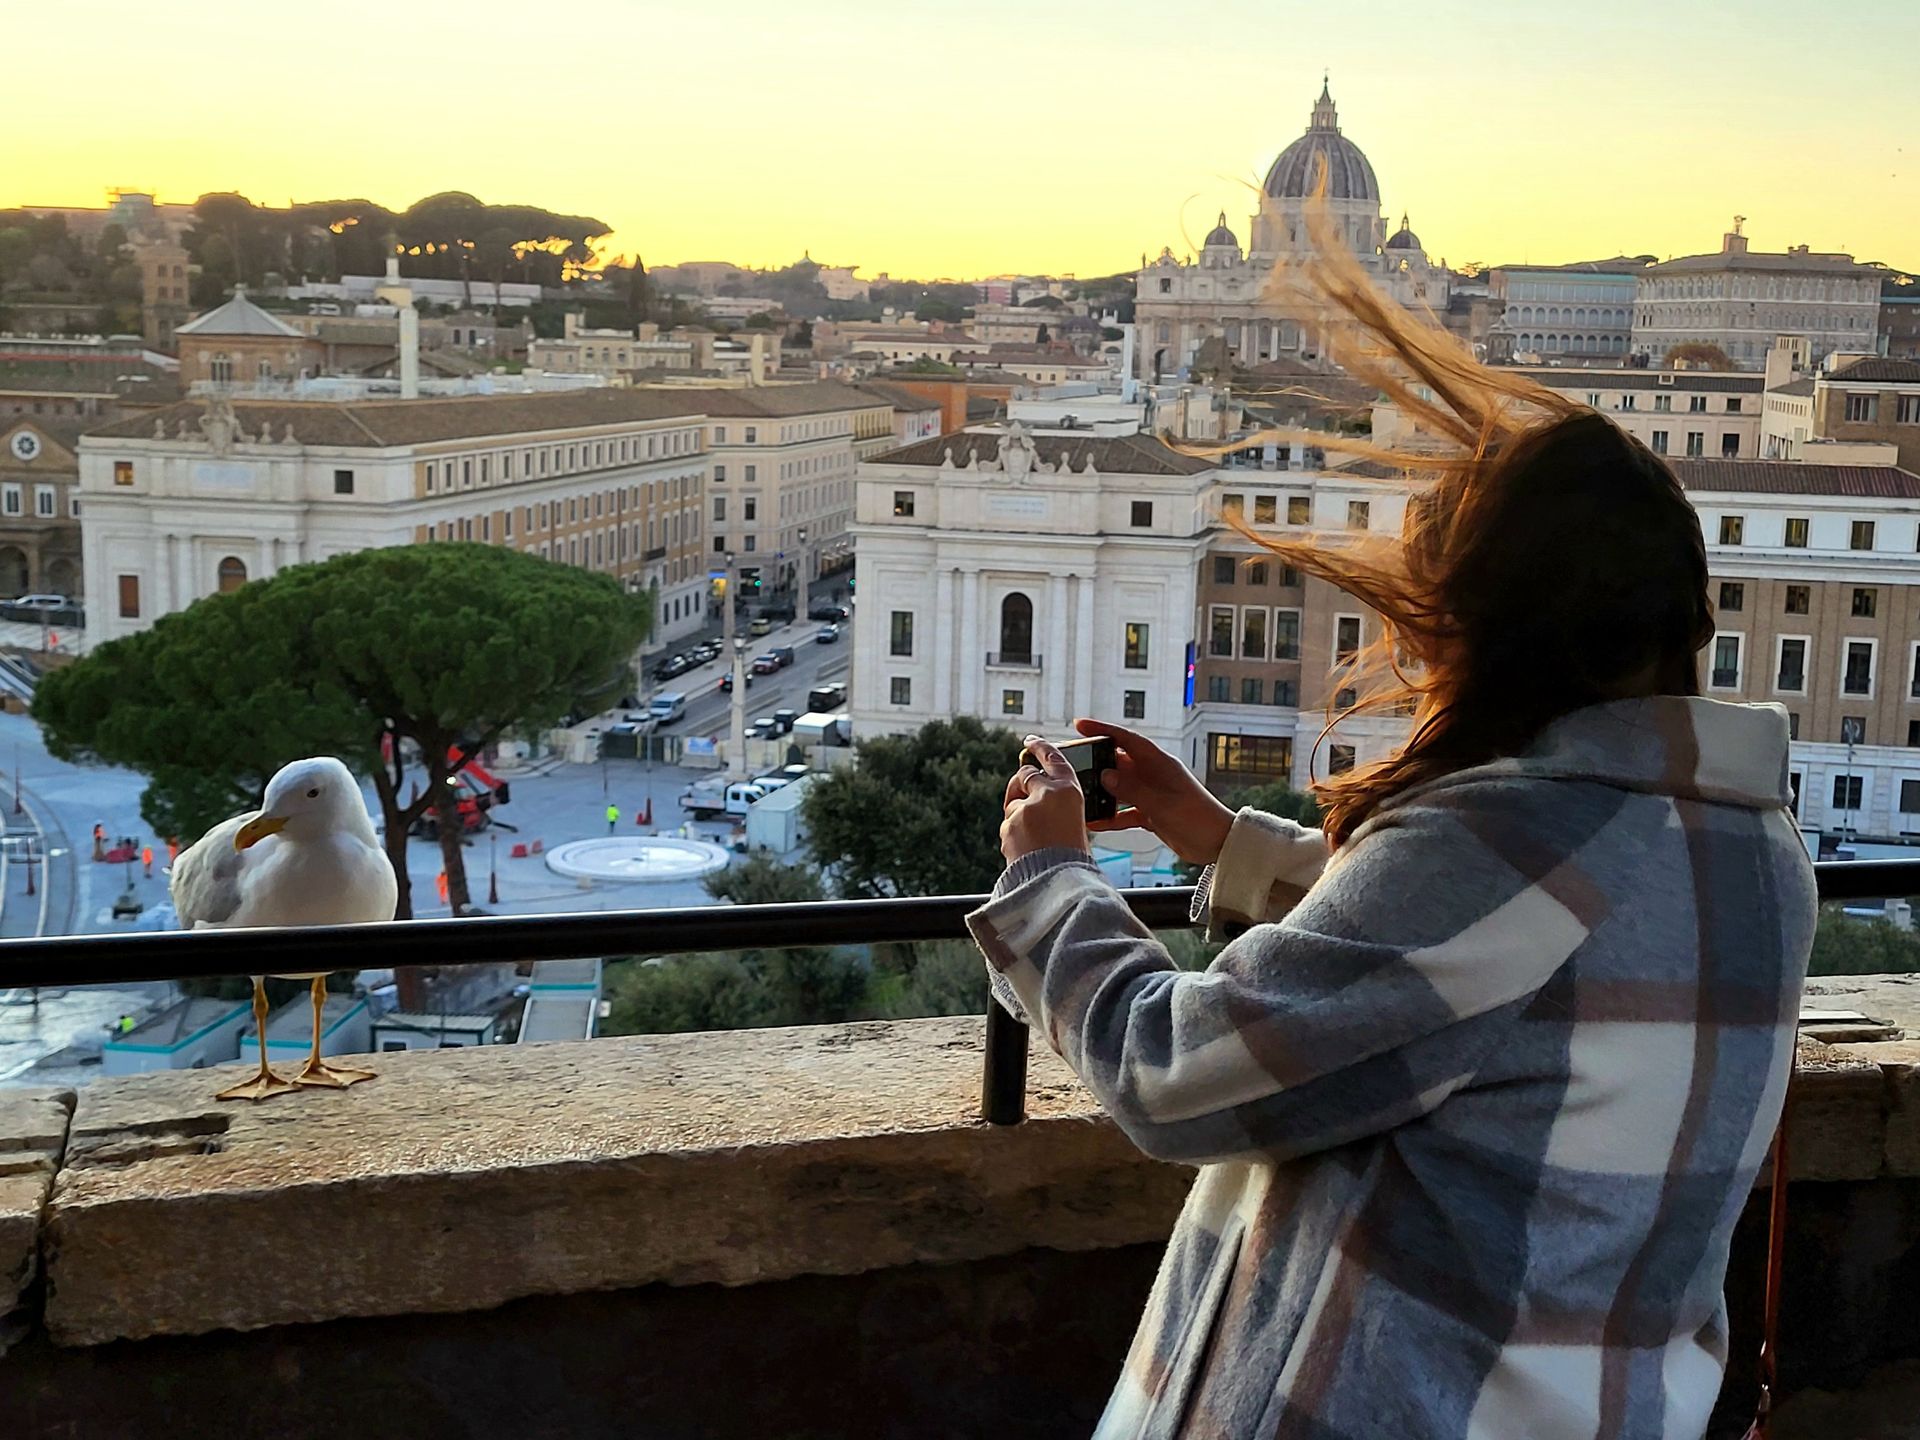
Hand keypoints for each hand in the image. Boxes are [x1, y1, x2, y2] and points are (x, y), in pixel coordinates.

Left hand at [1000, 735, 1089, 863]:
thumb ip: (1058, 806)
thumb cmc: (1074, 857)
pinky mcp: (1009, 824)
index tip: (1030, 740)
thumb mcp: (1076, 823)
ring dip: (1018, 814)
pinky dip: (1014, 834)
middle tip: (1024, 796)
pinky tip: (1027, 849)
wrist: (1060, 882)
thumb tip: (1038, 800)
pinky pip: (1007, 824)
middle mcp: (1046, 794)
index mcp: (1069, 791)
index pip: (1053, 758)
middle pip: (1025, 774)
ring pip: (1013, 803)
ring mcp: (1024, 809)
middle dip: (1022, 784)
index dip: (1040, 746)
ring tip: (1034, 838)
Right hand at [1075, 718, 1233, 866]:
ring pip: (1120, 787)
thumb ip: (1132, 789)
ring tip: (1079, 793)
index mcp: (1159, 763)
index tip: (1079, 725)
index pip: (1126, 739)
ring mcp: (1152, 793)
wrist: (1218, 842)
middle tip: (1072, 763)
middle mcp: (1153, 774)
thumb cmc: (1198, 817)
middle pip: (1118, 762)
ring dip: (1102, 791)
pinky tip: (1095, 822)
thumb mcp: (1162, 803)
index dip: (1103, 729)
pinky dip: (1111, 816)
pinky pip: (1125, 811)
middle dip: (1096, 761)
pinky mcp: (1152, 813)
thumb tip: (1104, 774)